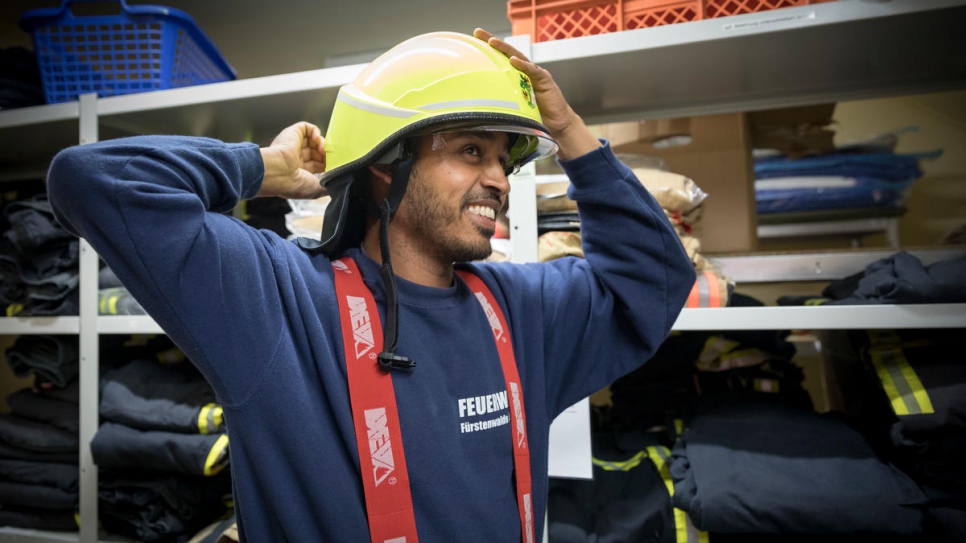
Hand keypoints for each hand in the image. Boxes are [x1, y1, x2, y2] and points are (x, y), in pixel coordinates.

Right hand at [257, 122, 327, 198]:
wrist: (279, 174)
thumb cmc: (294, 185)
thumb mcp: (316, 190)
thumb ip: (328, 186)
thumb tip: (338, 184)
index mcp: (298, 172)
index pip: (317, 165)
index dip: (327, 164)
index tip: (333, 167)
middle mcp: (295, 158)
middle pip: (316, 152)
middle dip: (326, 154)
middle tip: (331, 158)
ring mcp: (293, 146)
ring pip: (312, 140)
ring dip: (321, 143)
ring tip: (323, 149)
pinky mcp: (292, 133)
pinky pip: (306, 127)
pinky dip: (315, 131)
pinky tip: (317, 139)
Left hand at [474, 28, 600, 159]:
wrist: (557, 125)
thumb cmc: (535, 117)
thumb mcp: (513, 108)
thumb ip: (501, 101)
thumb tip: (478, 105)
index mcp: (517, 76)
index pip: (501, 59)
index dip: (488, 50)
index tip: (473, 40)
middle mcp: (526, 71)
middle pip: (508, 52)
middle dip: (493, 41)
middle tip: (478, 32)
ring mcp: (536, 74)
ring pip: (519, 57)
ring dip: (505, 49)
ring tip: (492, 42)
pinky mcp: (545, 80)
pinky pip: (533, 71)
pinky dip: (523, 65)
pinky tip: (514, 60)